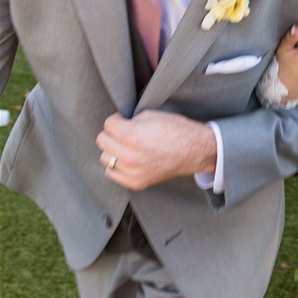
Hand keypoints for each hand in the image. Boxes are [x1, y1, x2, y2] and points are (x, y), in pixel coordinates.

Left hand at [97, 110, 216, 190]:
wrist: (194, 150)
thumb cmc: (177, 131)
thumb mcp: (152, 116)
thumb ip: (131, 121)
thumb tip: (119, 124)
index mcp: (132, 136)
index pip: (108, 125)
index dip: (117, 119)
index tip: (123, 120)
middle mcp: (130, 155)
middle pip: (102, 141)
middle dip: (112, 134)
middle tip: (123, 132)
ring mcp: (132, 171)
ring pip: (105, 158)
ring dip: (113, 150)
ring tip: (126, 146)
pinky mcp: (136, 182)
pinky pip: (112, 173)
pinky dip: (117, 166)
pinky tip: (127, 159)